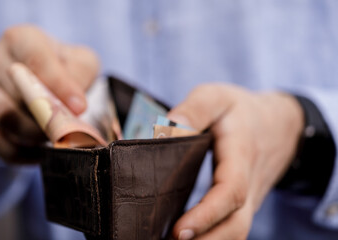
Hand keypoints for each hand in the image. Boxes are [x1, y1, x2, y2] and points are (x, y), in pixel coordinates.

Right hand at [0, 24, 98, 161]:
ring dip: (36, 134)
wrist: (49, 79)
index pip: (35, 59)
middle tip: (71, 130)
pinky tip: (41, 152)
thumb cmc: (66, 68)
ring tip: (58, 139)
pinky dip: (20, 152)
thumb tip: (74, 105)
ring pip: (4, 118)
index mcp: (21, 40)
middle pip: (17, 93)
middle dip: (48, 117)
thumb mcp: (82, 63)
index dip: (58, 85)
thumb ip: (80, 76)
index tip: (79, 107)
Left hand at [168, 83, 303, 239]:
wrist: (278, 124)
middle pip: (236, 224)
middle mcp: (249, 182)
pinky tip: (189, 235)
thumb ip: (193, 110)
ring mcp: (249, 196)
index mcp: (241, 154)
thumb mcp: (217, 98)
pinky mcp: (244, 201)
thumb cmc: (242, 110)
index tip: (179, 229)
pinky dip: (213, 235)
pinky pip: (232, 224)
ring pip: (236, 230)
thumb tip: (164, 132)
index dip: (207, 214)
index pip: (231, 191)